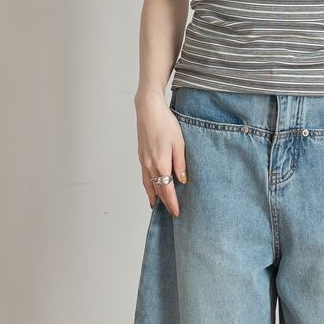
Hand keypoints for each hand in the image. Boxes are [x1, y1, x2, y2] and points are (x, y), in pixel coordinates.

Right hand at [136, 99, 186, 215]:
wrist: (148, 110)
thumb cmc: (165, 123)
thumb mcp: (179, 143)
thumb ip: (180, 163)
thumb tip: (182, 180)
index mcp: (161, 163)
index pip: (167, 189)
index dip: (172, 203)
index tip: (176, 213)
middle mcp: (150, 165)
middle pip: (157, 190)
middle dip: (164, 203)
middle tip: (171, 213)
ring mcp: (143, 161)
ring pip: (148, 185)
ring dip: (154, 197)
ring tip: (158, 207)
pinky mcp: (141, 156)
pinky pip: (144, 177)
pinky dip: (148, 187)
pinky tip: (150, 189)